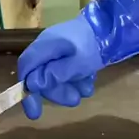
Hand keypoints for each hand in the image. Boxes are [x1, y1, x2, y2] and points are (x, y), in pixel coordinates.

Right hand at [18, 0, 138, 119]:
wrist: (112, 27)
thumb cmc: (94, 45)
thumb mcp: (77, 63)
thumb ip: (55, 74)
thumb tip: (35, 84)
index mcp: (45, 47)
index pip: (26, 69)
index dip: (27, 91)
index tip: (34, 112)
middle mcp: (47, 49)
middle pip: (40, 76)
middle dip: (56, 92)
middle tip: (74, 100)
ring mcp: (57, 51)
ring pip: (54, 77)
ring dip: (69, 88)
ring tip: (86, 90)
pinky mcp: (68, 54)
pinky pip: (66, 72)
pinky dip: (76, 80)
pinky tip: (88, 82)